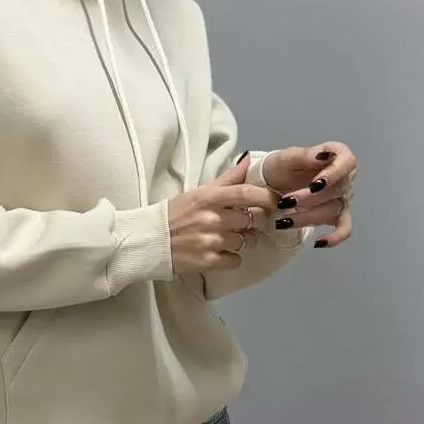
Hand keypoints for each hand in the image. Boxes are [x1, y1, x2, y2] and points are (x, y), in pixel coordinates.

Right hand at [167, 155, 277, 275]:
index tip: (275, 201)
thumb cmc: (175, 214)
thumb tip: (247, 161)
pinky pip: (235, 261)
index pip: (246, 193)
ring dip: (241, 240)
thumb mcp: (198, 192)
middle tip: (245, 223)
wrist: (149, 241)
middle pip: (252, 219)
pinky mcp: (208, 262)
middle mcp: (212, 218)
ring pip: (245, 241)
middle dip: (254, 222)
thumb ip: (227, 179)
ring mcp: (210, 241)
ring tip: (225, 238)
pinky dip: (231, 258)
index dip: (266, 197)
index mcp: (209, 197)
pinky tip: (218, 253)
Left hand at [262, 143, 356, 248]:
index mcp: (336, 155)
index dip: (334, 174)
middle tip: (284, 202)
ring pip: (333, 210)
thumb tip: (321, 156)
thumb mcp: (286, 157)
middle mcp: (344, 176)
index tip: (315, 184)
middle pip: (336, 190)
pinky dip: (335, 237)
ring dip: (308, 217)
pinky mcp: (337, 215)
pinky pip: (344, 228)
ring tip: (284, 220)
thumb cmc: (281, 167)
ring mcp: (342, 197)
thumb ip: (304, 155)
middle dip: (309, 198)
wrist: (271, 183)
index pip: (347, 162)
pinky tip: (319, 242)